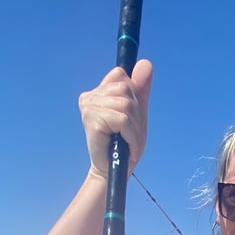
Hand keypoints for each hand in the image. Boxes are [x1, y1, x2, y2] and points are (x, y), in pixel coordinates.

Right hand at [78, 59, 152, 179]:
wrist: (114, 172)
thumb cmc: (124, 145)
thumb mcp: (137, 114)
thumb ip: (140, 90)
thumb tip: (145, 63)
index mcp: (98, 91)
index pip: (122, 75)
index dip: (133, 97)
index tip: (129, 119)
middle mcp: (90, 96)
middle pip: (126, 89)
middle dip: (136, 115)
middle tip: (129, 135)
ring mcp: (88, 106)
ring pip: (126, 104)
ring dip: (133, 127)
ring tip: (126, 141)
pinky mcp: (91, 119)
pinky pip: (122, 118)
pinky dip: (130, 134)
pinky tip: (124, 145)